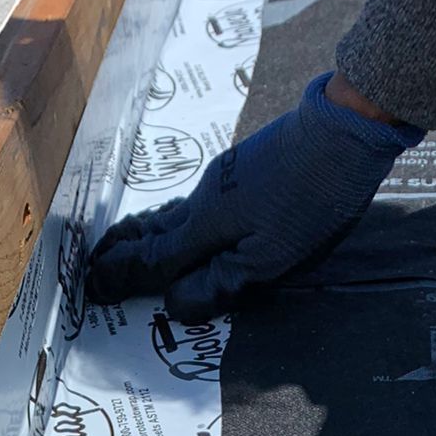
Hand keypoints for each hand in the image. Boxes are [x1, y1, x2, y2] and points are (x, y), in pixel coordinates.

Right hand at [87, 72, 420, 318]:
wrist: (343, 129)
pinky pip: (194, 203)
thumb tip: (173, 306)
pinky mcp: (243, 168)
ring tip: (125, 245)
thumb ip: (220, 282)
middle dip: (119, 252)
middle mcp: (203, 199)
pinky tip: (182, 222)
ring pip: (171, 213)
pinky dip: (174, 220)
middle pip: (151, 231)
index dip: (121, 279)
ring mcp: (223, 179)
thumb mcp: (269, 256)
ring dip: (143, 233)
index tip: (92, 291)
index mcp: (204, 225)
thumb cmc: (310, 199)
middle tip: (93, 266)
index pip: (152, 261)